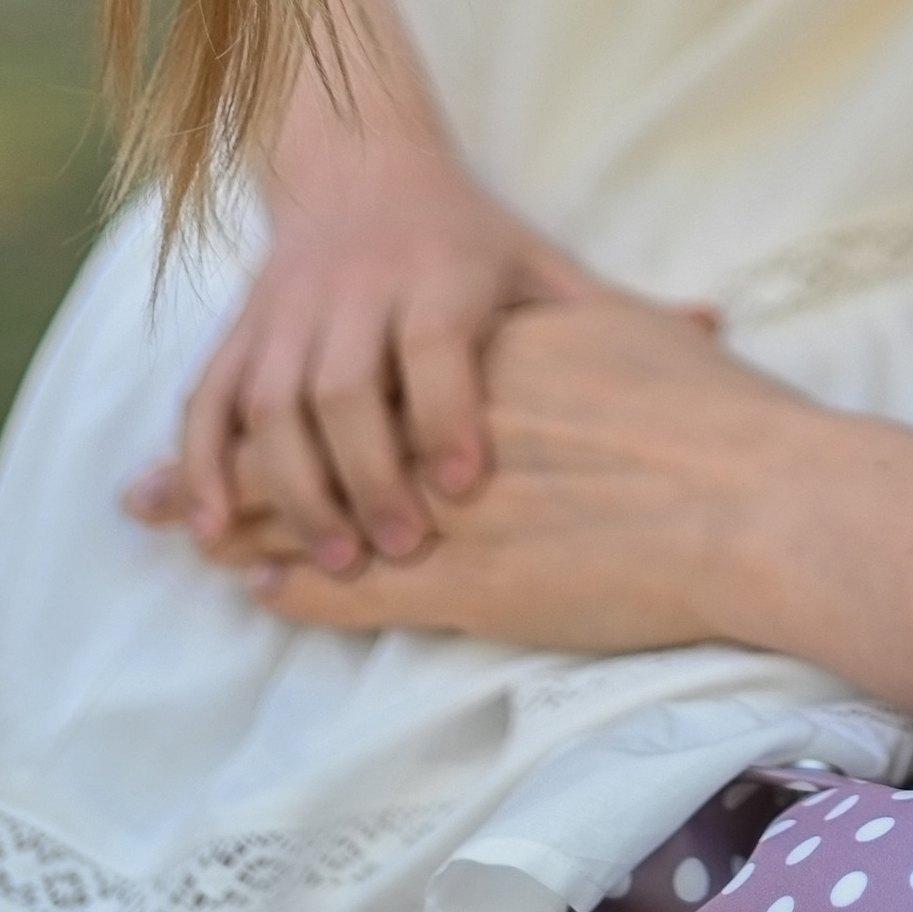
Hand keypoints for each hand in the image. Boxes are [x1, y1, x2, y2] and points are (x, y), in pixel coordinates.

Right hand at [128, 127, 602, 571]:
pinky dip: (206, 466)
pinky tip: (217, 529)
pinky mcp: (243, 331)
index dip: (444, 416)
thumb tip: (718, 324)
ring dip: (290, 485)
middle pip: (343, 386)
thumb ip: (617, 309)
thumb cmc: (467, 236)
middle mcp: (358, 289)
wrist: (360, 164)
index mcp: (441, 272)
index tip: (463, 488)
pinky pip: (210, 401)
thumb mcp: (540, 265)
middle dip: (365, 473)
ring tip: (329, 559)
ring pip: (271, 403)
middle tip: (396, 549)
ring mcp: (291, 312)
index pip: (434, 345)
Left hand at [209, 295, 789, 652]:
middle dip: (243, 455)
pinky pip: (350, 591)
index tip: (279, 384)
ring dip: (251, 523)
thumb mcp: (656, 349)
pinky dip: (299, 589)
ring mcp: (449, 510)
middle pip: (322, 432)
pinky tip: (263, 587)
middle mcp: (448, 426)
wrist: (751, 499)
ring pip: (319, 512)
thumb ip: (640, 331)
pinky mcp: (462, 583)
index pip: (380, 370)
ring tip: (196, 534)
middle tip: (161, 482)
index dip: (320, 382)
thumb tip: (680, 320)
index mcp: (493, 358)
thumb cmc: (720, 423)